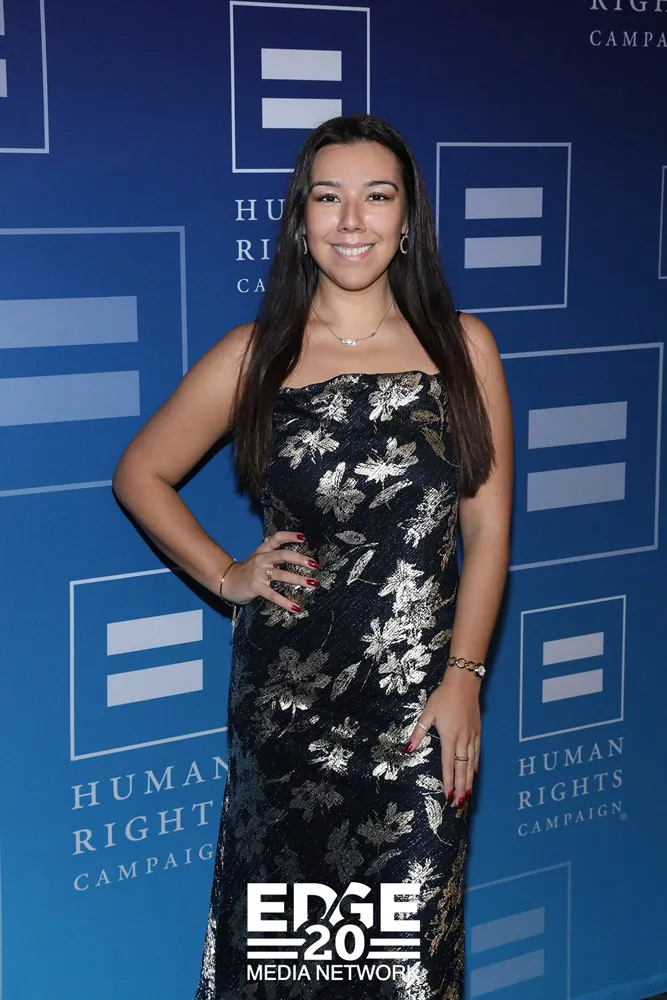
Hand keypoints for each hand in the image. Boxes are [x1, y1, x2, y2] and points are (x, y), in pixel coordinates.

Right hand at [219, 531, 318, 613]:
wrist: (226, 581)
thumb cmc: (246, 571)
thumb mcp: (258, 559)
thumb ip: (274, 557)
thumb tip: (298, 559)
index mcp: (263, 551)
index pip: (276, 538)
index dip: (290, 536)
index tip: (304, 538)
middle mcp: (261, 560)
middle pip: (283, 555)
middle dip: (300, 559)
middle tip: (314, 564)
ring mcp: (258, 573)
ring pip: (282, 575)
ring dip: (299, 579)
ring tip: (312, 583)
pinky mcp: (256, 587)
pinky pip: (273, 595)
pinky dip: (286, 602)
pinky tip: (296, 607)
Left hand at [405, 668, 480, 809]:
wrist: (464, 683)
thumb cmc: (443, 697)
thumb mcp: (428, 713)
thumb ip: (418, 733)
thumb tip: (408, 749)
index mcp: (448, 737)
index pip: (448, 764)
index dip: (448, 781)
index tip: (447, 796)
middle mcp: (462, 740)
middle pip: (462, 769)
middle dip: (460, 787)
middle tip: (459, 804)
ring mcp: (472, 737)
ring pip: (471, 764)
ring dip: (469, 781)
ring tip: (467, 795)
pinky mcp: (478, 732)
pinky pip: (477, 754)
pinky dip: (476, 766)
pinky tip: (474, 774)